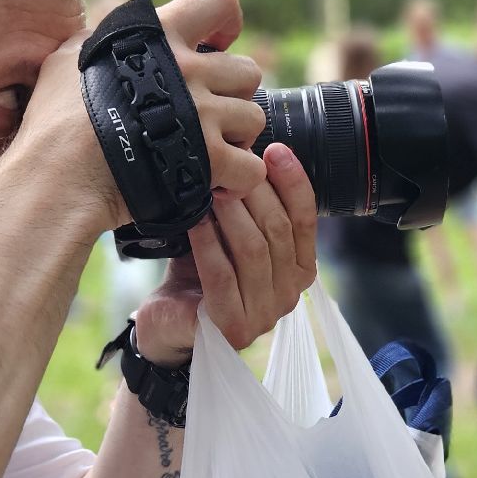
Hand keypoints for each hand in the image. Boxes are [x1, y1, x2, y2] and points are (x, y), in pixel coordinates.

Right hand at [17, 0, 269, 230]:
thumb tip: (104, 36)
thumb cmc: (54, 119)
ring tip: (208, 152)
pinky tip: (216, 183)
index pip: (219, 1)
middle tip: (207, 117)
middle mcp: (187, 70)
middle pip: (247, 72)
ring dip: (236, 139)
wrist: (55, 174)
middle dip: (232, 96)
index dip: (228, 22)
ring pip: (253, 119)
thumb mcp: (69, 56)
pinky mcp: (209, 159)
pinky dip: (239, 180)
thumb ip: (100, 40)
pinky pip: (251, 168)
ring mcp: (201, 114)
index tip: (218, 45)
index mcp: (159, 35)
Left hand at [132, 143, 318, 363]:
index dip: (293, 182)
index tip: (274, 150)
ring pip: (254, 251)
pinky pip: (223, 275)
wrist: (170, 321)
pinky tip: (195, 221)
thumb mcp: (233, 234)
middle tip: (231, 166)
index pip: (306, 219)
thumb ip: (252, 207)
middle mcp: (290, 294)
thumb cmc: (204, 273)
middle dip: (256, 193)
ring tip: (212, 188)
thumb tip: (253, 155)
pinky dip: (208, 244)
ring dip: (232, 214)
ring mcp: (265, 315)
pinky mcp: (235, 327)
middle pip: (280, 232)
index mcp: (300, 269)